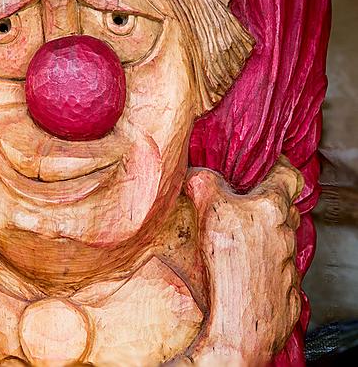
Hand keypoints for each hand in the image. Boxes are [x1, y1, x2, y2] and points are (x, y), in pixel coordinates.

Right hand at [184, 158, 302, 365]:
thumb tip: (196, 172)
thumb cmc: (228, 263)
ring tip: (237, 239)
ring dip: (263, 236)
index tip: (268, 164)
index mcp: (271, 208)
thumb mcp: (209, 211)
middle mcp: (286, 233)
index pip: (287, 176)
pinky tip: (241, 272)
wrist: (241, 320)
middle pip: (285, 208)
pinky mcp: (285, 290)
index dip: (278, 166)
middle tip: (244, 202)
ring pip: (280, 240)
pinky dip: (261, 266)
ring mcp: (287, 264)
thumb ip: (204, 184)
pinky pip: (276, 270)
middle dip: (266, 203)